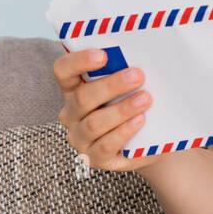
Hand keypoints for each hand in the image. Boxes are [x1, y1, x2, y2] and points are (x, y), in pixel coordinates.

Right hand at [54, 49, 166, 172]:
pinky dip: (124, 131)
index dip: (79, 61)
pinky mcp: (95, 158)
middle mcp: (71, 114)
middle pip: (82, 98)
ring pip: (93, 123)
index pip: (63, 71)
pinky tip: (140, 120)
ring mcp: (80, 138)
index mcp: (73, 89)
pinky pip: (105, 145)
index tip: (103, 55)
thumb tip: (138, 57)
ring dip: (121, 110)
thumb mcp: (128, 87)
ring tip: (145, 99)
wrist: (149, 140)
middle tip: (138, 75)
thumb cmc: (134, 104)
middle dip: (111, 85)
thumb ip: (124, 72)